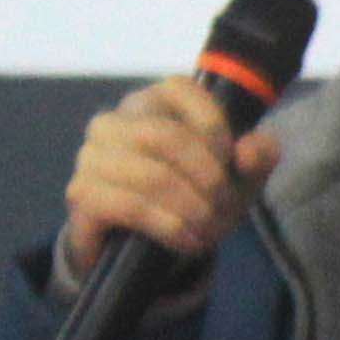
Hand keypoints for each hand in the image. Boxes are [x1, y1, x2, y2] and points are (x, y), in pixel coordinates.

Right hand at [59, 77, 279, 283]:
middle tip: (225, 205)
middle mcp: (114, 121)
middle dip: (207, 176)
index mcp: (150, 102)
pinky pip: (130, 206)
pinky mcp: (83, 194)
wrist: (143, 250)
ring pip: (151, 175)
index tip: (233, 161)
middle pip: (167, 136)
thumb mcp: (237, 178)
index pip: (180, 89)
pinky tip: (188, 240)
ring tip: (209, 227)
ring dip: (192, 207)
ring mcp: (92, 157)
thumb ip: (257, 156)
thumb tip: (249, 151)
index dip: (213, 125)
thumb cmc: (193, 198)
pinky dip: (170, 226)